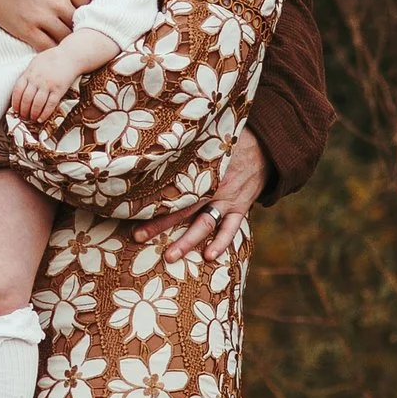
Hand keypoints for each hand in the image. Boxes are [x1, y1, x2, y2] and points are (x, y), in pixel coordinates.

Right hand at [0, 0, 88, 50]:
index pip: (91, 2)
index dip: (88, 6)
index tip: (82, 8)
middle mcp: (58, 0)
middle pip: (82, 21)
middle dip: (80, 24)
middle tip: (77, 26)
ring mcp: (43, 17)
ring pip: (68, 38)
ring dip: (68, 39)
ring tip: (66, 38)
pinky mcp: (26, 31)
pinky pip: (49, 48)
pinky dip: (53, 50)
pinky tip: (52, 46)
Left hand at [8, 46, 80, 124]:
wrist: (70, 56)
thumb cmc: (52, 59)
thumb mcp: (35, 62)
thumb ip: (28, 74)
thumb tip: (20, 88)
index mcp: (29, 73)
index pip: (17, 90)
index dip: (15, 103)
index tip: (15, 110)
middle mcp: (37, 79)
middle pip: (26, 99)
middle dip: (23, 111)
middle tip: (23, 117)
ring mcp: (48, 85)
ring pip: (37, 104)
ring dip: (33, 114)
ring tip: (31, 119)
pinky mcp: (59, 90)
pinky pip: (50, 105)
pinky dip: (44, 114)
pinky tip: (41, 119)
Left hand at [144, 127, 268, 264]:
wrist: (266, 147)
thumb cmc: (230, 141)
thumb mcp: (208, 141)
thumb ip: (188, 150)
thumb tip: (159, 145)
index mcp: (200, 170)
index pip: (171, 186)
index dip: (151, 197)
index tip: (130, 206)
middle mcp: (211, 187)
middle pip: (181, 208)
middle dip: (159, 224)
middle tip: (138, 236)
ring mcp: (227, 200)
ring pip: (204, 224)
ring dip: (187, 241)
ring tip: (170, 256)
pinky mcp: (240, 207)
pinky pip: (231, 228)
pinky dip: (221, 242)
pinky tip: (210, 256)